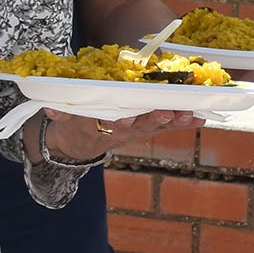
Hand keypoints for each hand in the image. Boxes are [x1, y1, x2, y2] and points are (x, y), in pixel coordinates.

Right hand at [40, 108, 200, 163]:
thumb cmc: (73, 121)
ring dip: (175, 121)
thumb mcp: (62, 118)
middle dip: (154, 119)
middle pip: (140, 126)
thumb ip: (59, 112)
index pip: (111, 124)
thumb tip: (51, 108)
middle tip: (169, 112)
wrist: (78, 144)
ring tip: (192, 113)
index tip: (128, 118)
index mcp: (100, 126)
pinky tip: (201, 117)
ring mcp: (137, 131)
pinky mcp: (148, 129)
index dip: (120, 122)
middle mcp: (121, 131)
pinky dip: (184, 122)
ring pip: (158, 126)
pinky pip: (168, 126)